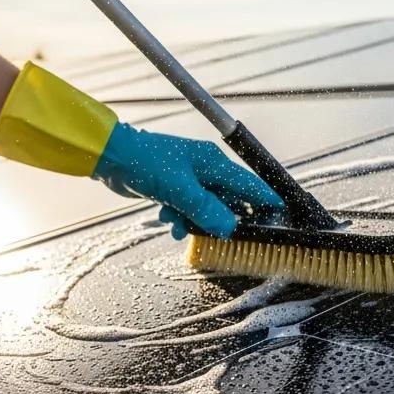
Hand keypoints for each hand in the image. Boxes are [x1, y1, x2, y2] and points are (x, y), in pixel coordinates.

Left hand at [94, 123, 283, 238]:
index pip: (249, 184)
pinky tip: (168, 221)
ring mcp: (192, 179)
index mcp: (213, 162)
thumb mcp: (177, 189)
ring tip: (178, 225)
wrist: (111, 157)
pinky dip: (181, 219)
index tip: (282, 215)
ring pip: (207, 209)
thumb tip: (228, 228)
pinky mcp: (177, 188)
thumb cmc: (144, 162)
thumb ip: (205, 210)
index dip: (266, 200)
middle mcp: (206, 170)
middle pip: (229, 201)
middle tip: (219, 236)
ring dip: (195, 222)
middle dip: (221, 219)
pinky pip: (189, 210)